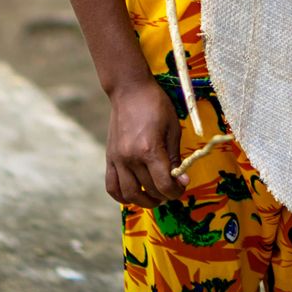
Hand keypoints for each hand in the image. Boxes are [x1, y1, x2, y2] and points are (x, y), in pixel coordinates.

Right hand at [105, 79, 186, 205]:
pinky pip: (112, 186)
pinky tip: (134, 194)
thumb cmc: (156, 105)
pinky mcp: (109, 157)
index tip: (182, 187)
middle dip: (164, 195)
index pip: (163, 184)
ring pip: (128, 194)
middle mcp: (130, 158)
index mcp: (149, 149)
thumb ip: (174, 157)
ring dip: (144, 201)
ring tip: (155, 197)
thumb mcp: (172, 129)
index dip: (176, 191)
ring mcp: (117, 159)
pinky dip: (122, 196)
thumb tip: (181, 180)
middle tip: (172, 190)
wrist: (129, 90)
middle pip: (149, 189)